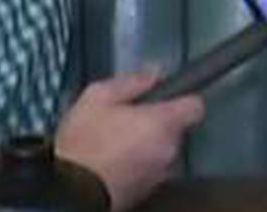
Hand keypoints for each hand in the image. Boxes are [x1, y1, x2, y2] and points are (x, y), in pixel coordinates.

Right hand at [55, 71, 204, 210]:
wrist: (70, 192)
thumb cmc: (83, 144)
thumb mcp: (98, 97)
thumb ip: (131, 82)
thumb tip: (152, 74)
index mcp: (162, 123)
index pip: (196, 106)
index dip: (183, 99)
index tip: (167, 98)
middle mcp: (169, 151)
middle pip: (176, 130)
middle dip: (157, 124)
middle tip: (127, 120)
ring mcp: (160, 174)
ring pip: (163, 151)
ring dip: (147, 146)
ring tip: (116, 143)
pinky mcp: (148, 192)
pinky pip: (151, 170)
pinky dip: (139, 164)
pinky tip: (114, 161)